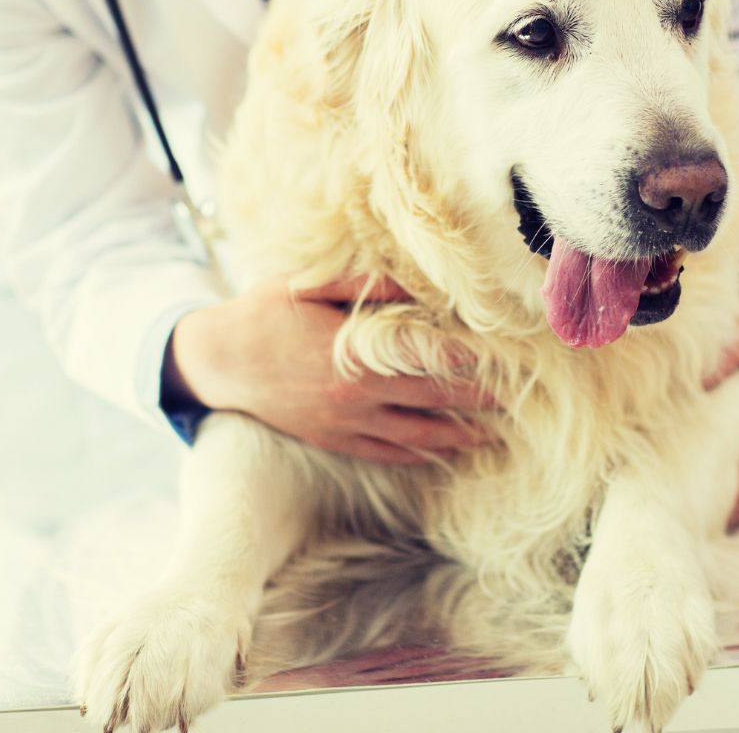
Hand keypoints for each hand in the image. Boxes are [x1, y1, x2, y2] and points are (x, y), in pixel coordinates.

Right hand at [164, 276, 498, 464]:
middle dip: (479, 399)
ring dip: (458, 435)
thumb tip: (418, 287)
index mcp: (357, 351)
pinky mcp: (334, 439)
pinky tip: (441, 452)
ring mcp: (346, 422)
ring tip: (494, 435)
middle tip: (518, 399)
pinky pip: (385, 452)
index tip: (504, 356)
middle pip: (433, 398)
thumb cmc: (267, 312)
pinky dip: (418, 454)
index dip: (469, 358)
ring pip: (415, 435)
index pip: (429, 357)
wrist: (220, 360)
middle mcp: (357, 393)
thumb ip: (368, 286)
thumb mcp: (313, 285)